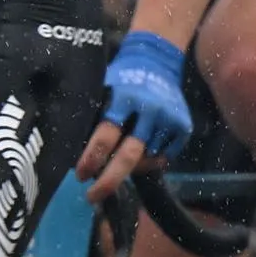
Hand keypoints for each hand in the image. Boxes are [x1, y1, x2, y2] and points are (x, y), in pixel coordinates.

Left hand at [79, 30, 192, 200]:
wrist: (159, 61)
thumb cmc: (122, 76)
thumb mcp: (104, 89)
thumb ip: (95, 116)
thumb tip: (72, 151)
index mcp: (125, 98)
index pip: (105, 136)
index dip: (91, 160)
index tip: (80, 175)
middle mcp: (150, 110)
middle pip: (129, 155)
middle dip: (108, 180)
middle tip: (92, 195)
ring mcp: (169, 119)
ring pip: (147, 159)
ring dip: (128, 170)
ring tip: (114, 171)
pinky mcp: (183, 126)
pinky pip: (164, 156)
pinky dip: (149, 162)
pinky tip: (138, 160)